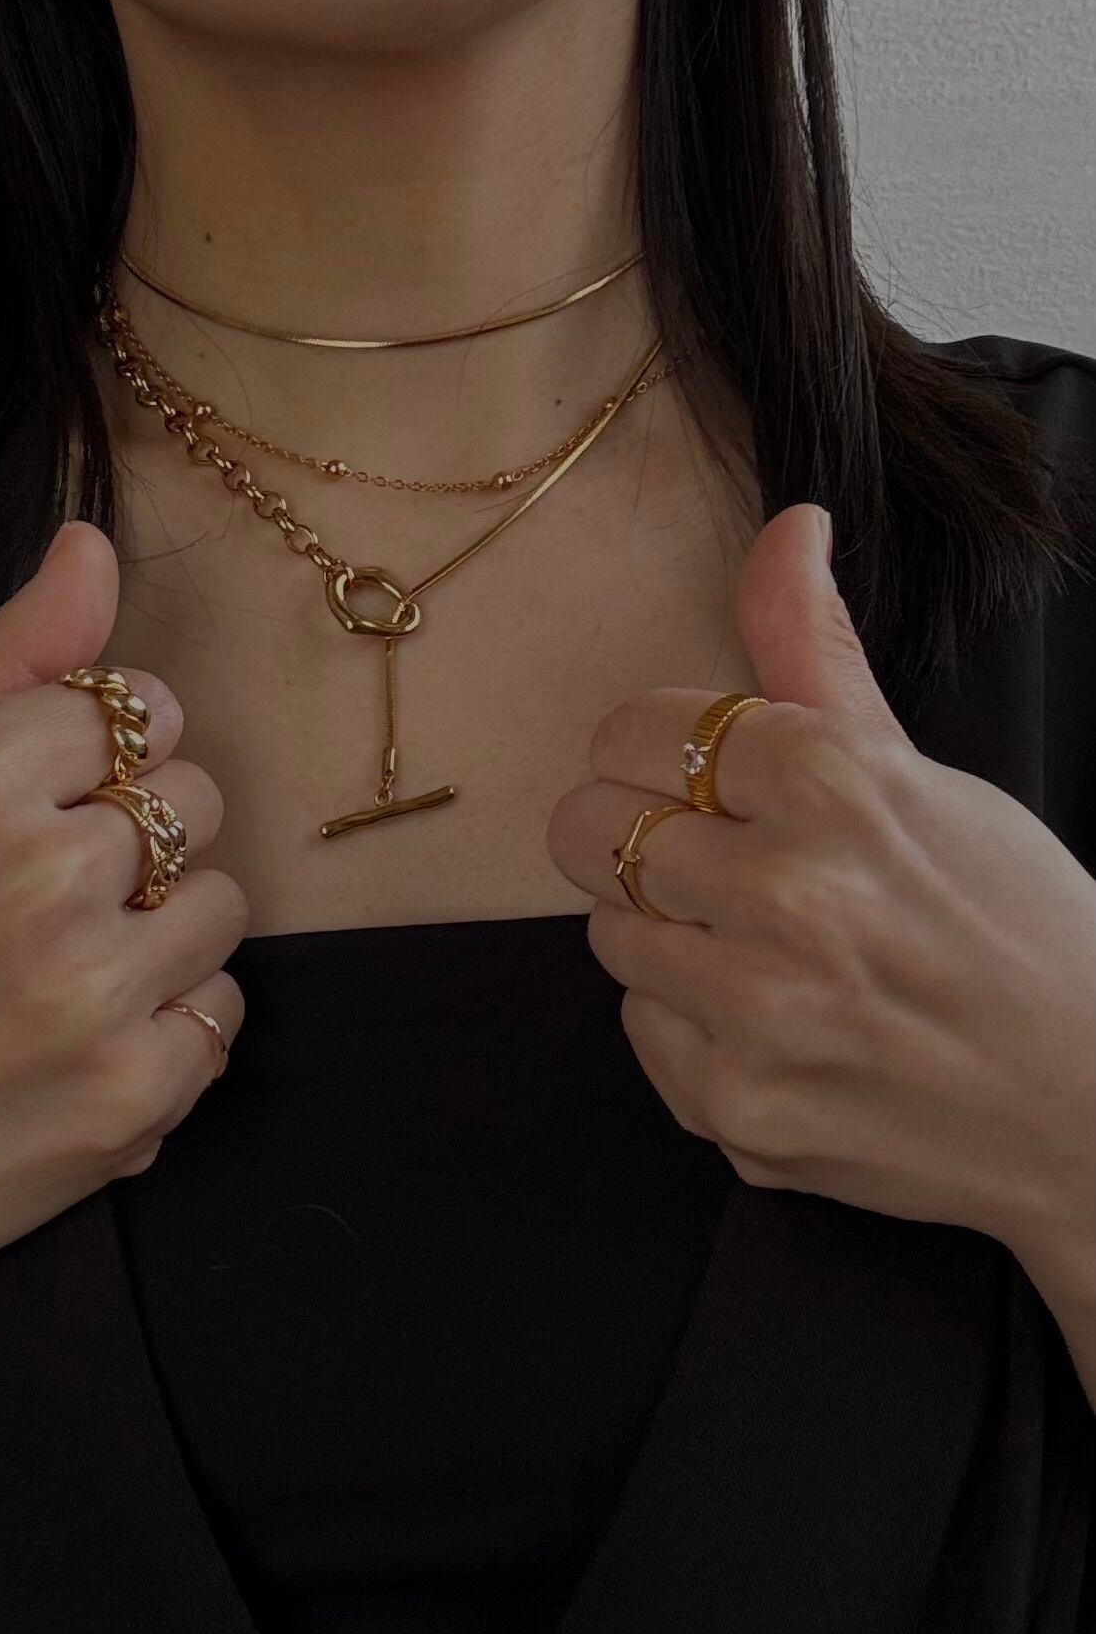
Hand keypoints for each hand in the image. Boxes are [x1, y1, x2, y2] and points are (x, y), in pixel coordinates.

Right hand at [0, 522, 247, 1371]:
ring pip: (225, 904)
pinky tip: (85, 1042)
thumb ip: (9, 663)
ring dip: (163, 935)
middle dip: (140, 839)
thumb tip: (92, 542)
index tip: (45, 806)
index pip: (143, 707)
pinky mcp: (130, 1095)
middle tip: (51, 898)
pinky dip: (172, 1029)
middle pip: (199, 798)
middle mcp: (41, 876)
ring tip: (68, 972)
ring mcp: (93, 994)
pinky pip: (226, 1013)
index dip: (100, 759)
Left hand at [546, 503, 1095, 1263]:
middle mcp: (784, 893)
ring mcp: (757, 1014)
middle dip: (643, 836)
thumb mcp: (922, 772)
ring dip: (669, 934)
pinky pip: (642, 1029)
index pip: (630, 728)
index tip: (703, 781)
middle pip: (588, 828)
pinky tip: (780, 1028)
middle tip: (716, 865)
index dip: (661, 754)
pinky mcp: (738, 1112)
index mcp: (832, 782)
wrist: (1093, 1109)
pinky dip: (692, 1026)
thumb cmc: (1012, 923)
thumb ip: (817, 654)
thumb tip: (786, 522)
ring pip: (608, 932)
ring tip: (765, 951)